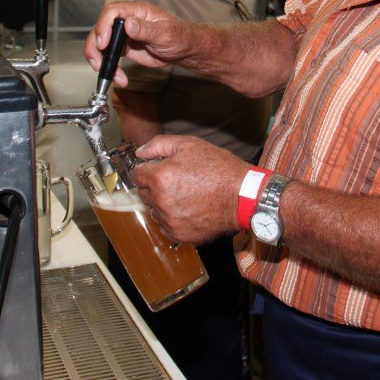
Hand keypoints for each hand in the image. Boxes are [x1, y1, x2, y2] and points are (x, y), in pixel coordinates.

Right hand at [83, 1, 189, 85]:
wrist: (182, 49)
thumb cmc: (179, 36)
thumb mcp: (165, 33)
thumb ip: (146, 29)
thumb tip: (128, 24)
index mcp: (137, 11)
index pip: (112, 11)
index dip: (103, 25)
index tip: (104, 42)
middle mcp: (127, 20)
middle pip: (101, 28)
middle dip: (95, 45)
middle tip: (97, 62)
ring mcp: (123, 34)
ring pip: (102, 44)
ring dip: (99, 59)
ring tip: (106, 73)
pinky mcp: (124, 47)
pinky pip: (110, 57)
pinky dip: (111, 68)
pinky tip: (120, 78)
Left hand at [130, 135, 249, 243]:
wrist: (242, 196)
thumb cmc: (218, 168)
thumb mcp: (190, 145)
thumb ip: (159, 145)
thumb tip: (140, 153)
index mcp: (159, 178)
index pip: (136, 175)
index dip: (148, 169)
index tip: (160, 169)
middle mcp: (160, 201)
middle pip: (144, 193)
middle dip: (154, 186)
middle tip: (178, 180)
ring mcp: (169, 220)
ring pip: (154, 210)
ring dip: (163, 203)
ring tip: (186, 194)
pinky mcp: (179, 234)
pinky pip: (166, 225)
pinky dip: (173, 218)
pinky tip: (190, 208)